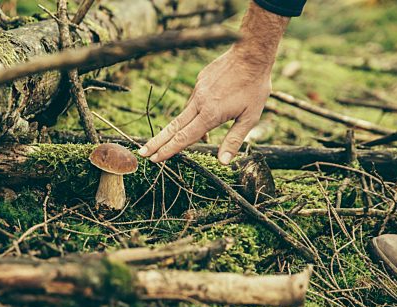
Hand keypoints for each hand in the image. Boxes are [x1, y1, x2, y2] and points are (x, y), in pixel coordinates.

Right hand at [138, 1, 288, 164]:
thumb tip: (223, 162)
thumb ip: (234, 140)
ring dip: (179, 129)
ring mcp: (197, 90)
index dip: (168, 150)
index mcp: (209, 115)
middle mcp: (199, 103)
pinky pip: (194, 101)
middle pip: (173, 128)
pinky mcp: (199, 81)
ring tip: (176, 140)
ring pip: (184, 114)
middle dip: (157, 142)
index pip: (184, 137)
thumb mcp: (250, 118)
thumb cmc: (254, 87)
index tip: (154, 159)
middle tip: (141, 153)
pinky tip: (207, 112)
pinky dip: (195, 112)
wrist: (251, 54)